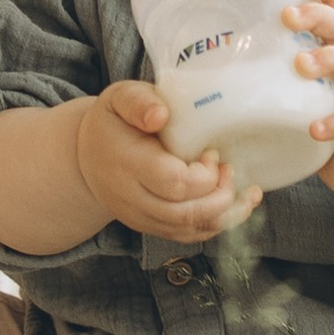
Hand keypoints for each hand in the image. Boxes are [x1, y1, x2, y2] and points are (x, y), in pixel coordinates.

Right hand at [75, 83, 260, 241]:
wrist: (87, 157)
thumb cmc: (112, 123)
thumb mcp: (119, 98)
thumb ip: (139, 101)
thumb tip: (161, 116)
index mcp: (127, 164)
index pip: (172, 184)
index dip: (202, 175)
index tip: (211, 152)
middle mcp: (132, 199)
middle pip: (185, 214)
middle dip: (220, 196)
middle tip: (230, 169)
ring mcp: (142, 218)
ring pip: (190, 230)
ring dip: (227, 215)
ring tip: (246, 192)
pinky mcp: (153, 227)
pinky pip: (189, 236)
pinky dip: (217, 225)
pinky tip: (234, 205)